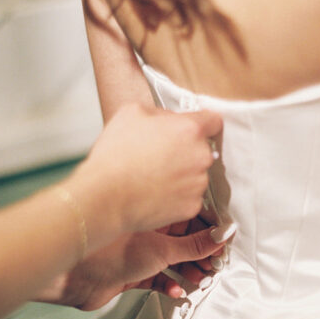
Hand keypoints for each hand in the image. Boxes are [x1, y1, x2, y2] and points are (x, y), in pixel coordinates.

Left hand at [57, 223, 224, 309]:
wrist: (74, 275)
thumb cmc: (109, 250)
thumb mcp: (163, 250)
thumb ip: (194, 246)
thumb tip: (221, 237)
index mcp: (155, 213)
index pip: (190, 217)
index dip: (209, 230)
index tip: (224, 241)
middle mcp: (147, 230)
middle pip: (184, 241)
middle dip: (201, 254)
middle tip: (215, 265)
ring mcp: (139, 251)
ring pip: (172, 260)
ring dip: (187, 270)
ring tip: (200, 280)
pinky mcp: (131, 272)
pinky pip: (156, 278)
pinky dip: (167, 284)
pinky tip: (175, 290)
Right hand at [75, 102, 222, 232]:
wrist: (106, 197)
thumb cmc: (115, 156)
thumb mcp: (131, 113)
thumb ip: (160, 112)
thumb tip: (170, 119)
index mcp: (189, 129)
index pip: (213, 121)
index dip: (202, 123)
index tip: (193, 129)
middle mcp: (201, 156)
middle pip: (202, 149)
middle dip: (185, 150)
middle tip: (159, 155)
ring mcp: (198, 184)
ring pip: (196, 174)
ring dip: (181, 174)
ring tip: (153, 176)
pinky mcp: (192, 206)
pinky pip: (189, 196)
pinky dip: (176, 195)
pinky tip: (155, 192)